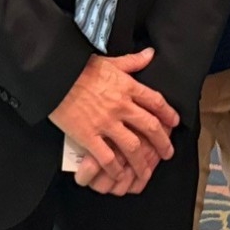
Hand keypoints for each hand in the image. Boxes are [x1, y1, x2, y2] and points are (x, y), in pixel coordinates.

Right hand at [49, 48, 178, 194]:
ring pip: (132, 146)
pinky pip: (107, 157)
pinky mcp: (88, 136)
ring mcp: (106, 123)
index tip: (175, 123)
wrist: (55, 76)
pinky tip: (119, 175)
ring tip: (146, 172)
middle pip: (150, 127)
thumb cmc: (79, 68)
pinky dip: (115, 168)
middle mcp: (121, 106)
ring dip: (142, 162)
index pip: (155, 102)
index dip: (168, 113)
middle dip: (162, 142)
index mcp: (127, 87)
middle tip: (168, 153)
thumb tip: (151, 53)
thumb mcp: (110, 61)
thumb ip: (132, 61)